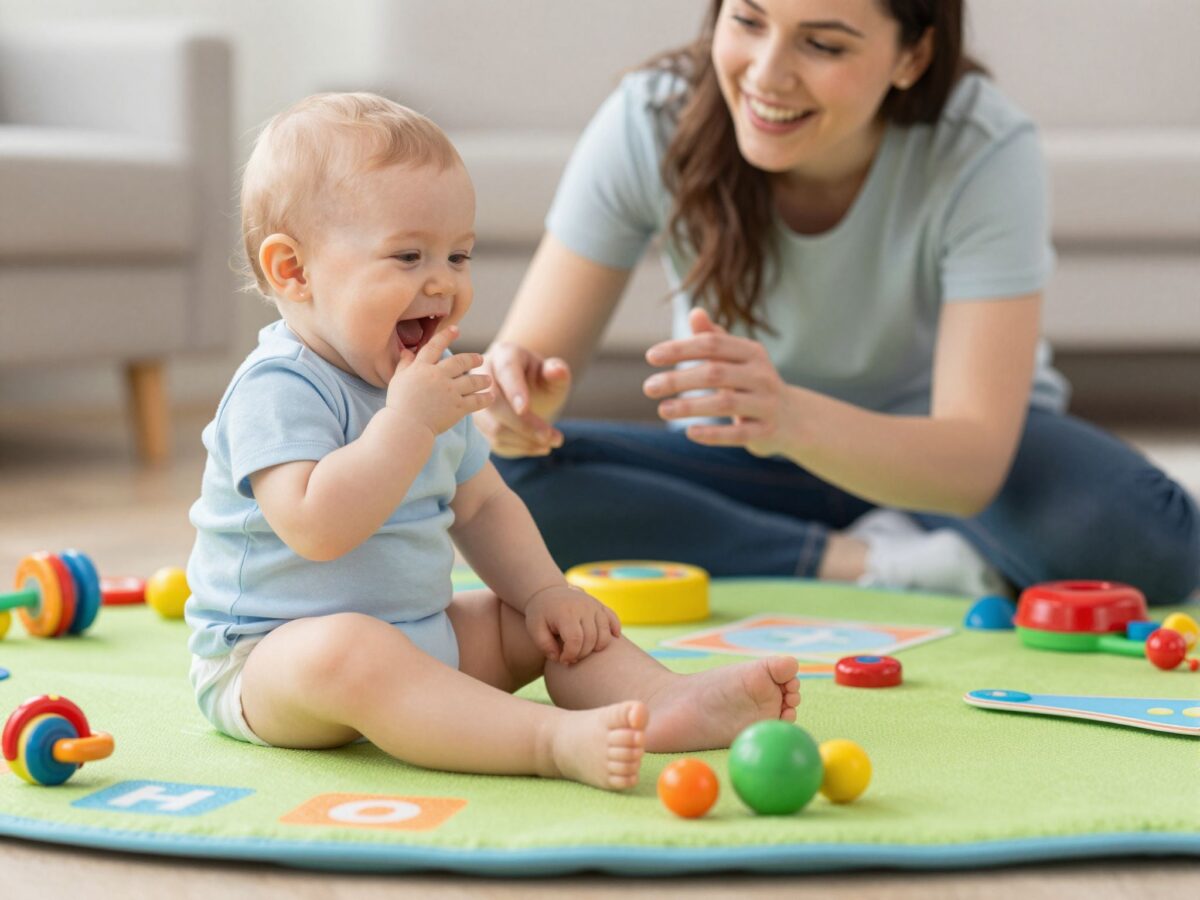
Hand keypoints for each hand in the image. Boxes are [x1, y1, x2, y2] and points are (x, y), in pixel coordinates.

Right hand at [386, 325, 493, 435]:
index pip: (435, 346)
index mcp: (421, 368)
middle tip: (480, 358)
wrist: (406, 426)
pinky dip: (485, 398)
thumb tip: (406, 351)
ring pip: (472, 381)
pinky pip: (476, 400)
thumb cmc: (398, 404)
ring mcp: (449, 391)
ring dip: (482, 379)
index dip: (446, 335)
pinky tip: (491, 396)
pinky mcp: (458, 407)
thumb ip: (404, 364)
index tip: (456, 330)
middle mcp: (438, 376)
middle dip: (472, 359)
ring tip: (487, 379)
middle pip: (460, 362)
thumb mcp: (397, 380)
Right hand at [472, 341, 571, 456]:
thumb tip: (557, 370)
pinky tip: (539, 447)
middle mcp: (483, 377)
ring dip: (525, 440)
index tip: (525, 409)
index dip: (514, 390)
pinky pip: (495, 442)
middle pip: (495, 405)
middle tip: (552, 437)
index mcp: (504, 356)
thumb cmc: (540, 380)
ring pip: (493, 428)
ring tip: (552, 442)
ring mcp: (476, 403)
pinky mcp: (478, 426)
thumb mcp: (552, 373)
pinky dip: (520, 448)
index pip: (506, 371)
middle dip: (524, 425)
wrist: (525, 392)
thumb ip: (557, 371)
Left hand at [524, 584, 621, 664]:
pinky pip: (614, 619)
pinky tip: (608, 641)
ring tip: (583, 650)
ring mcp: (594, 605)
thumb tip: (561, 659)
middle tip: (571, 657)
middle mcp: (583, 607)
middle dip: (582, 654)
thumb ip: (545, 646)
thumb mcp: (534, 629)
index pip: (575, 640)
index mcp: (566, 613)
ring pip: (605, 633)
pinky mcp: (600, 606)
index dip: (570, 655)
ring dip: (596, 648)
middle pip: (591, 639)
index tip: (563, 660)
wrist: (547, 591)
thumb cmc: (540, 614)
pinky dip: (614, 631)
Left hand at [643, 308, 794, 456]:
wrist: (794, 418)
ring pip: (725, 404)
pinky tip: (689, 433)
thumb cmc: (753, 383)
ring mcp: (766, 404)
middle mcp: (761, 375)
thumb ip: (714, 338)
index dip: (681, 349)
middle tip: (649, 387)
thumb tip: (695, 312)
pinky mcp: (766, 431)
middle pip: (715, 373)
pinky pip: (737, 433)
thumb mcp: (737, 359)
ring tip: (662, 410)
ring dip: (690, 407)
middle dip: (678, 380)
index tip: (651, 357)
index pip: (712, 344)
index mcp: (752, 352)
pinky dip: (713, 434)